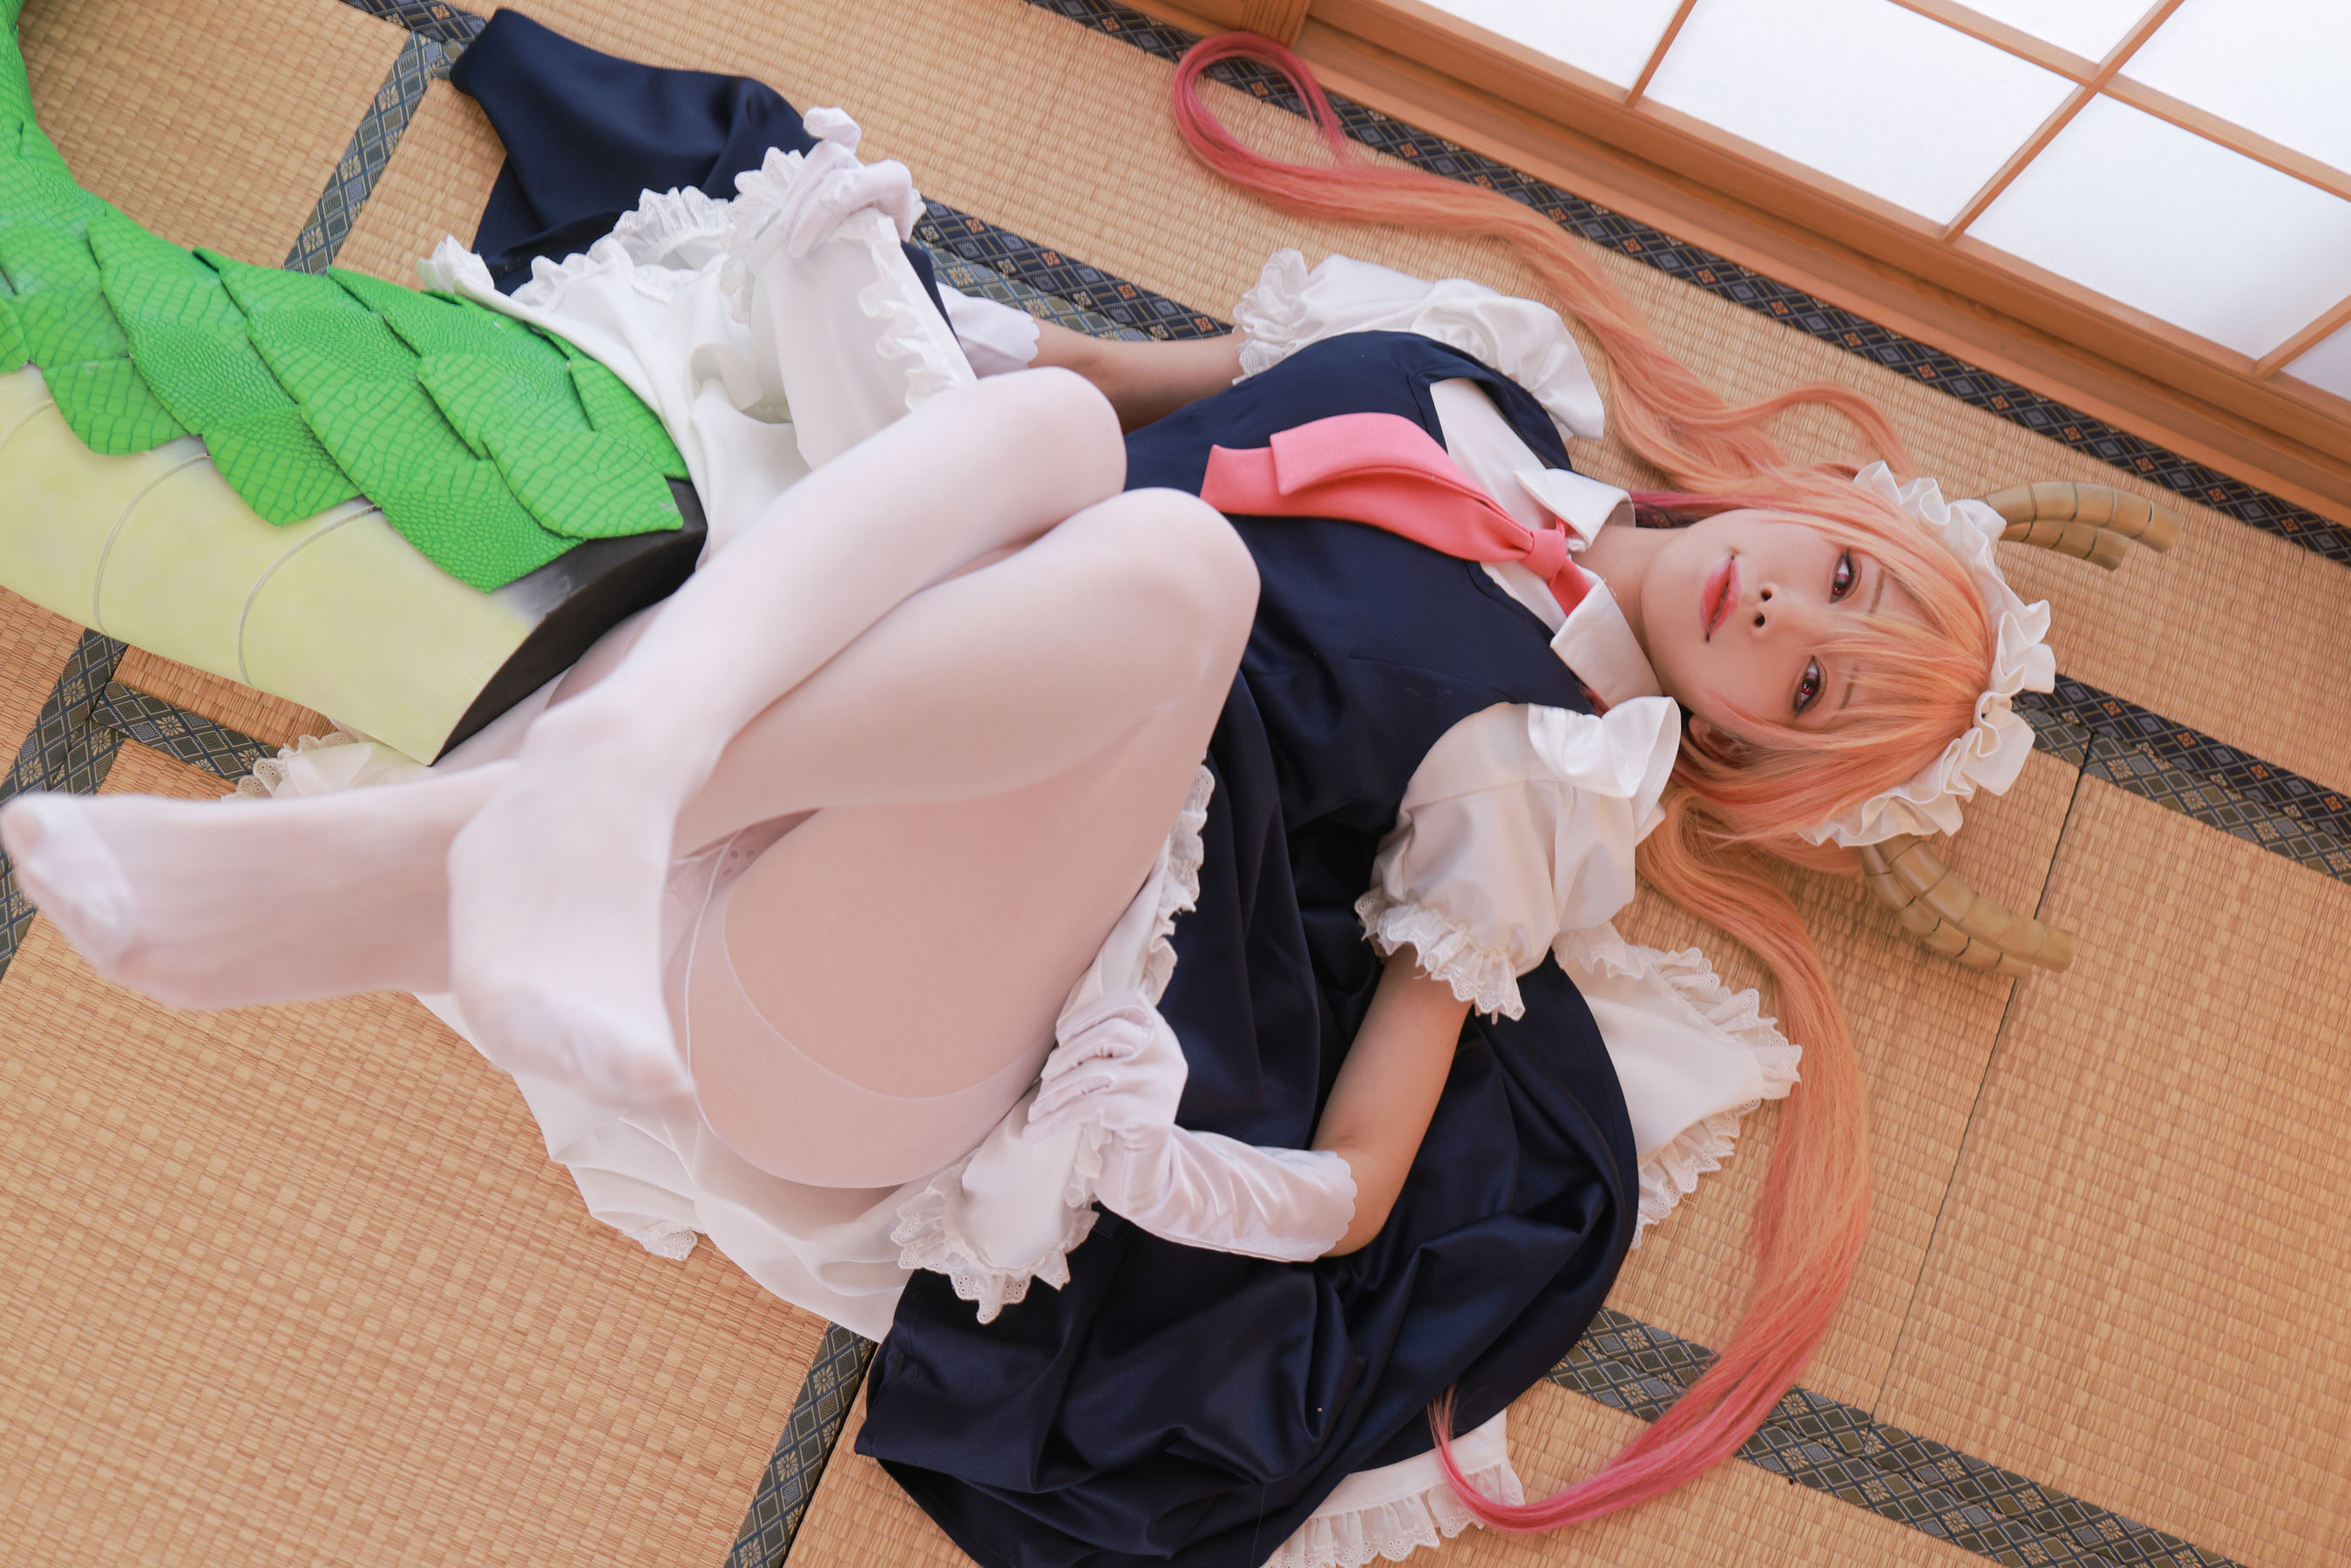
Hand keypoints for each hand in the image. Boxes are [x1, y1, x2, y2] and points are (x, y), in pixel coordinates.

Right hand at [788, 107, 923, 253]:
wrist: (879, 249)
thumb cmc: (879, 254)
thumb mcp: (880, 257)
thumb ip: (865, 247)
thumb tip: (841, 252)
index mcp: (896, 192)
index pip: (881, 179)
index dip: (854, 186)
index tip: (831, 203)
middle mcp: (877, 171)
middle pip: (840, 172)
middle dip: (812, 210)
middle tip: (797, 246)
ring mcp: (859, 163)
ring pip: (824, 158)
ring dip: (799, 193)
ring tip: (787, 229)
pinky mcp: (842, 159)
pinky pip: (839, 130)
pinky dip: (827, 122)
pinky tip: (813, 122)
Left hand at [1024, 990, 1186, 1146]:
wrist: (1142, 1162)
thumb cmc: (1123, 1107)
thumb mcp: (1127, 1068)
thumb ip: (1110, 1043)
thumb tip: (1063, 1031)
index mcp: (1162, 1037)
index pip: (1133, 1002)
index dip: (1092, 1011)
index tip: (1062, 1032)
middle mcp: (1165, 1057)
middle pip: (1111, 1032)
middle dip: (1069, 1051)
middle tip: (1047, 1073)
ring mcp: (1157, 1086)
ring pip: (1092, 1073)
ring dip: (1054, 1092)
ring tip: (1036, 1109)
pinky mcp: (1144, 1116)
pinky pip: (1085, 1108)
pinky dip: (1053, 1120)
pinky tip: (1034, 1132)